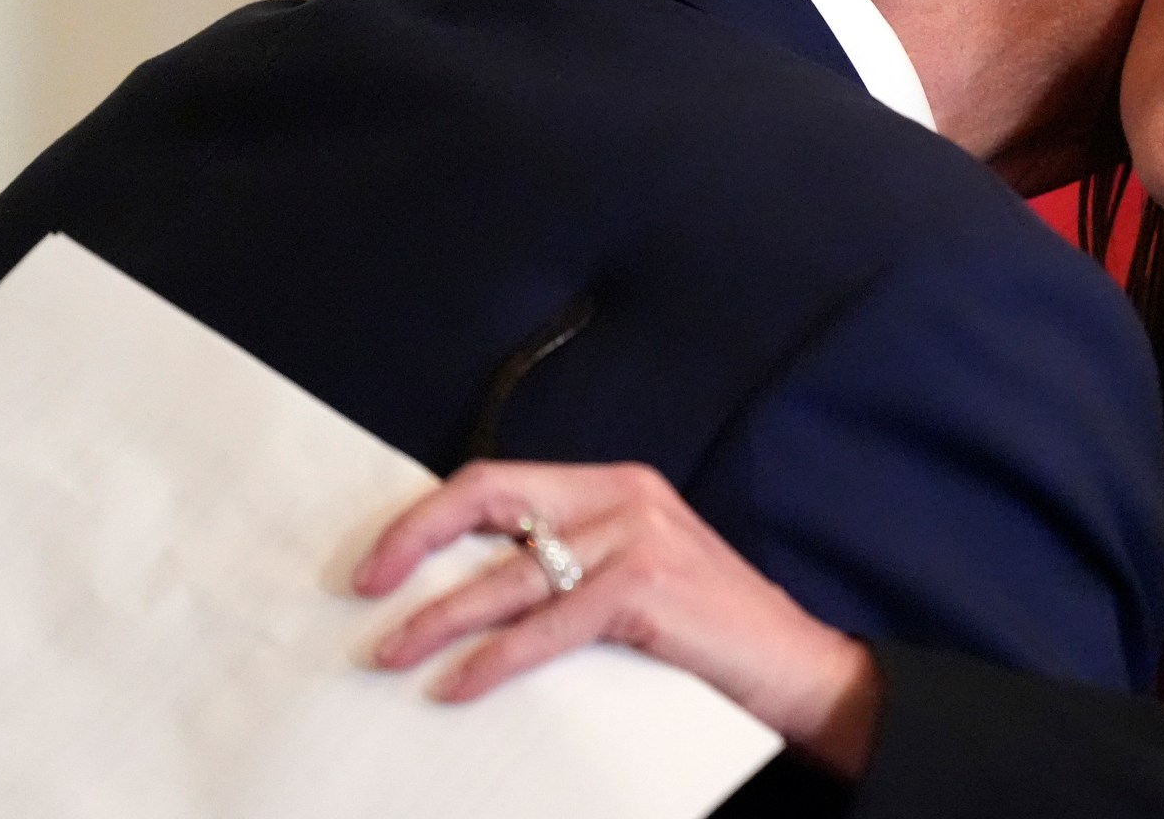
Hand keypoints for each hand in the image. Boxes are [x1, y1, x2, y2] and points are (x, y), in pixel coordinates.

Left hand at [353, 460, 880, 776]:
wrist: (797, 667)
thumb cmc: (708, 633)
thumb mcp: (630, 579)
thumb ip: (564, 568)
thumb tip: (460, 592)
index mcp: (616, 484)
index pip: (498, 481)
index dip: (426, 517)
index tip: (377, 564)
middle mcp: (624, 495)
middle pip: (491, 499)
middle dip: (414, 541)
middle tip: (365, 590)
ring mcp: (637, 536)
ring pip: (508, 573)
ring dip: (439, 617)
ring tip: (393, 652)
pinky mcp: (646, 587)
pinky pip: (547, 624)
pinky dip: (495, 656)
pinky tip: (461, 683)